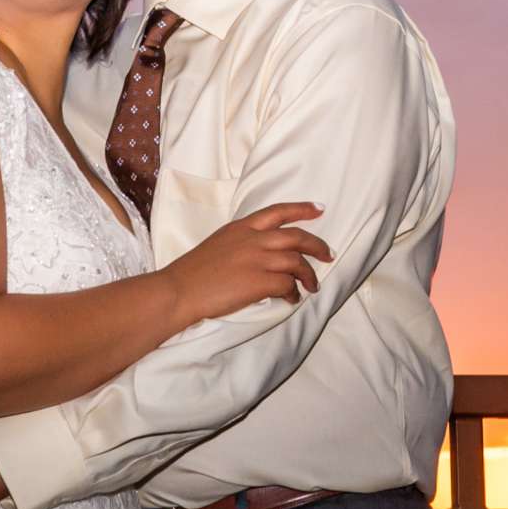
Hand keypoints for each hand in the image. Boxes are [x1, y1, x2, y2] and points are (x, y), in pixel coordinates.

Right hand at [160, 200, 329, 325]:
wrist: (179, 290)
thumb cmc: (193, 272)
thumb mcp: (218, 244)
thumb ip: (242, 243)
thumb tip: (262, 254)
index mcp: (241, 227)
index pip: (278, 212)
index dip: (301, 209)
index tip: (319, 209)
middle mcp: (252, 239)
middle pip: (296, 237)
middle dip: (317, 245)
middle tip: (328, 254)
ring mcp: (257, 260)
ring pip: (297, 262)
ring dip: (309, 275)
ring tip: (312, 286)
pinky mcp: (259, 281)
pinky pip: (288, 284)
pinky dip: (294, 293)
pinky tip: (291, 299)